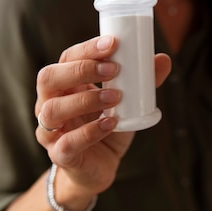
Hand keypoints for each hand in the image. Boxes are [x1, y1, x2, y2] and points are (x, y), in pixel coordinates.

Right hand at [34, 35, 170, 197]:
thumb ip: (142, 81)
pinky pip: (67, 143)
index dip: (87, 49)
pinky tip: (110, 124)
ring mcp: (50, 130)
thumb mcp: (125, 101)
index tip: (113, 44)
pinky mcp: (60, 155)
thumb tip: (163, 59)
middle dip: (81, 70)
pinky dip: (89, 132)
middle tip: (113, 69)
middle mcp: (49, 103)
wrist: (100, 166)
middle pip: (49, 78)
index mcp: (65, 84)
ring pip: (52, 110)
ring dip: (86, 100)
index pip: (68, 58)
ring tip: (115, 97)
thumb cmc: (107, 124)